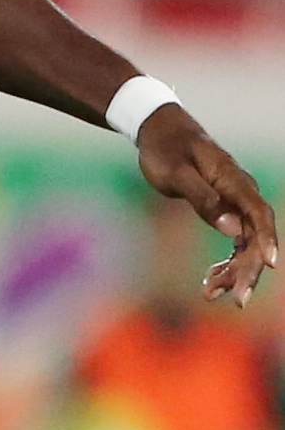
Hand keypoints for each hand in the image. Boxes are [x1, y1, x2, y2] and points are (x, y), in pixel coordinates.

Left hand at [136, 108, 280, 304]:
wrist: (159, 130)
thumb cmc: (165, 149)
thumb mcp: (177, 174)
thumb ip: (203, 199)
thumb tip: (232, 228)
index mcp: (234, 181)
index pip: (260, 214)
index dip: (267, 240)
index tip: (270, 265)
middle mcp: (241, 193)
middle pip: (255, 235)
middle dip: (248, 269)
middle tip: (236, 299)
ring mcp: (235, 202)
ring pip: (245, 242)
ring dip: (234, 270)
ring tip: (211, 294)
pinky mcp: (225, 209)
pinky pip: (234, 240)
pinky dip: (225, 261)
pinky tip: (211, 279)